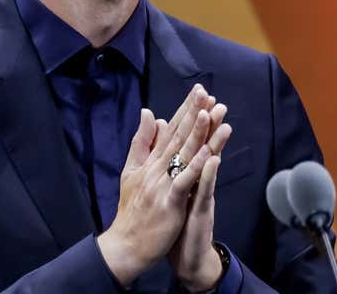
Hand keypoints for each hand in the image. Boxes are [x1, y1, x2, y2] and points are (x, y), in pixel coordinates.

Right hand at [97, 85, 213, 285]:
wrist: (125, 245)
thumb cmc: (132, 211)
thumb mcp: (131, 172)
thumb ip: (141, 143)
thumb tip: (150, 114)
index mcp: (150, 162)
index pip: (170, 130)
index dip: (185, 110)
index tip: (199, 91)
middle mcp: (156, 169)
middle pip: (178, 137)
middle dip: (193, 113)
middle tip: (207, 93)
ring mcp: (162, 185)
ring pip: (183, 155)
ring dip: (198, 133)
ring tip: (211, 113)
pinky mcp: (169, 203)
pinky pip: (184, 182)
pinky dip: (196, 167)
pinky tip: (209, 154)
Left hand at [169, 102, 232, 291]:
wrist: (186, 255)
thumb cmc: (179, 221)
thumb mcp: (173, 189)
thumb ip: (170, 161)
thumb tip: (164, 134)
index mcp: (186, 172)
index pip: (190, 141)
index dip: (194, 118)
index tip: (198, 94)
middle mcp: (197, 179)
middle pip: (203, 147)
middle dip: (209, 123)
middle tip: (216, 100)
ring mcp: (202, 194)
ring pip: (210, 165)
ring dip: (216, 143)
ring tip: (221, 121)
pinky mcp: (202, 211)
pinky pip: (206, 191)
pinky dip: (209, 176)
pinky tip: (213, 160)